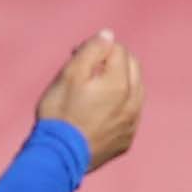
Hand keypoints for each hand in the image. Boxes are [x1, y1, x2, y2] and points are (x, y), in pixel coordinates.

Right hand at [35, 30, 142, 173]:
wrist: (57, 156)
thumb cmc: (59, 113)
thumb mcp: (68, 75)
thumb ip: (91, 51)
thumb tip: (108, 35)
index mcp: (120, 83)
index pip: (118, 50)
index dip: (97, 48)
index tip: (77, 56)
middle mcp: (133, 102)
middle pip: (132, 68)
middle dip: (113, 62)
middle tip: (87, 70)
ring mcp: (132, 123)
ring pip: (135, 91)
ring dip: (119, 84)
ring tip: (94, 91)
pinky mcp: (126, 140)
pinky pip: (129, 115)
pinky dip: (118, 108)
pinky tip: (98, 114)